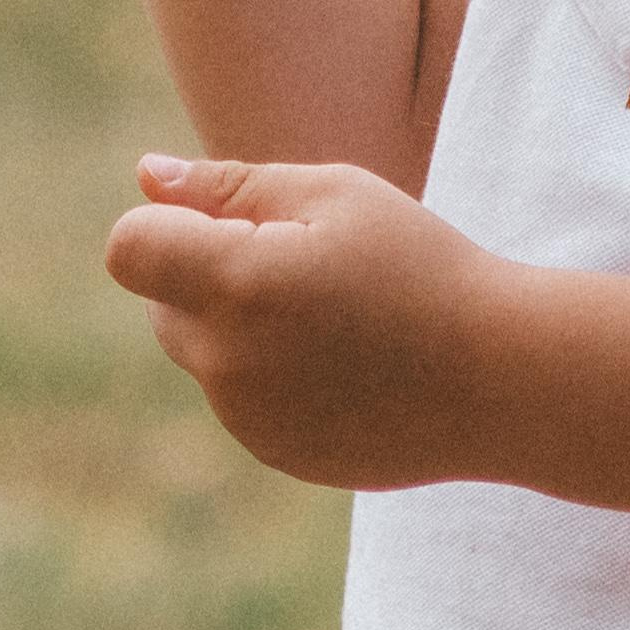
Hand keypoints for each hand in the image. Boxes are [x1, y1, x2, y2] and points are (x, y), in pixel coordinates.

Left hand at [104, 153, 508, 489]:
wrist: (498, 377)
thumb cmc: (422, 265)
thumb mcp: (336, 195)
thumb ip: (230, 185)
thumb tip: (147, 177)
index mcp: (238, 286)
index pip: (130, 249)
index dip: (166, 224)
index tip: (230, 221)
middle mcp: (228, 363)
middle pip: (163, 303)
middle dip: (208, 273)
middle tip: (307, 261)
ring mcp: (248, 419)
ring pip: (204, 353)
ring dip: (243, 325)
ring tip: (340, 315)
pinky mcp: (275, 451)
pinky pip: (243, 398)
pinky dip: (274, 373)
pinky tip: (350, 362)